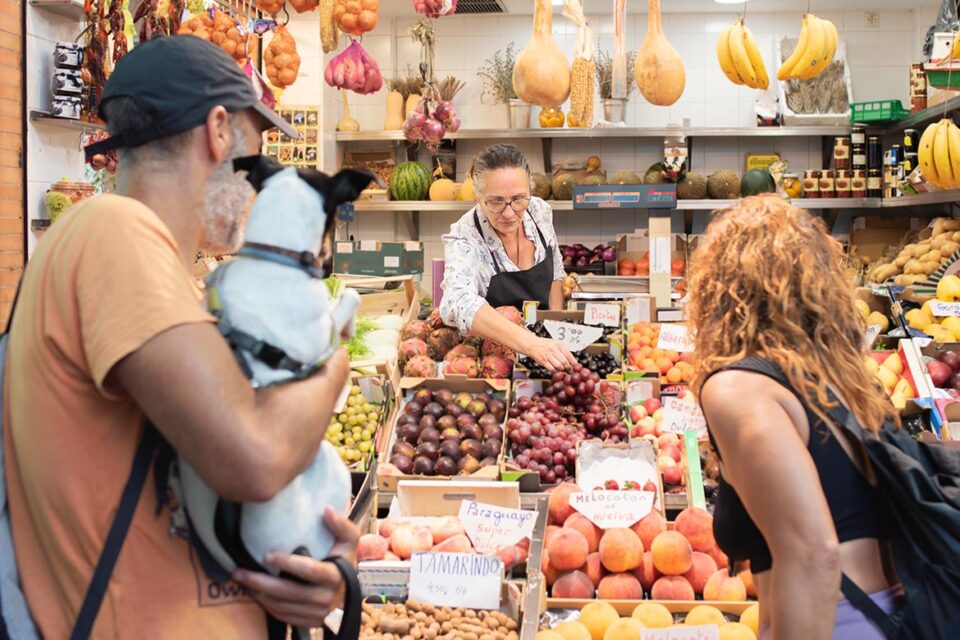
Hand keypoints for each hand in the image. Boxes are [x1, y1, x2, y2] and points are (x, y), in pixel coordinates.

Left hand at [232, 507, 360, 628]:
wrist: (349, 592)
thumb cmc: (345, 561)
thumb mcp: (349, 541)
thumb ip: (342, 525)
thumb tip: (327, 509)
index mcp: (335, 576)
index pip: (309, 570)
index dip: (287, 563)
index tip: (267, 555)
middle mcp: (326, 597)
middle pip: (288, 592)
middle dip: (260, 582)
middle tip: (239, 572)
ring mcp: (316, 613)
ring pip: (281, 605)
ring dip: (258, 594)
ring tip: (241, 580)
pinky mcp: (308, 622)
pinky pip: (282, 616)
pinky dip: (265, 605)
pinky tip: (254, 592)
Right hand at [527, 337, 576, 371]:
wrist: (533, 344)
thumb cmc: (545, 344)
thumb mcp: (556, 343)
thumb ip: (563, 351)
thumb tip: (572, 360)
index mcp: (559, 344)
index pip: (569, 355)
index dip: (573, 363)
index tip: (576, 367)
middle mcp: (554, 349)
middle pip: (565, 362)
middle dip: (568, 368)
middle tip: (570, 370)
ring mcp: (548, 355)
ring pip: (559, 366)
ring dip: (562, 370)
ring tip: (563, 370)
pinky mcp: (543, 361)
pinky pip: (551, 369)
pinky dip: (555, 371)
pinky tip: (556, 370)